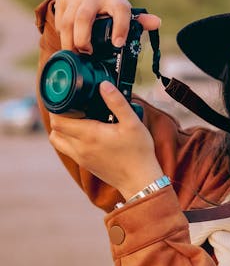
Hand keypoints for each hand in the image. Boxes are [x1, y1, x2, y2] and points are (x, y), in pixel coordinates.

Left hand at [48, 81, 163, 199]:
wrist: (139, 180)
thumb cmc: (138, 152)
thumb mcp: (132, 123)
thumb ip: (117, 102)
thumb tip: (104, 85)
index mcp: (89, 135)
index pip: (58, 120)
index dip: (58, 108)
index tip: (68, 99)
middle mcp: (80, 148)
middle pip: (55, 130)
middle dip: (59, 116)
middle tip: (72, 106)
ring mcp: (81, 158)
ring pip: (57, 141)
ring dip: (61, 129)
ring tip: (76, 119)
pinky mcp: (85, 164)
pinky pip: (67, 149)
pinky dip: (68, 139)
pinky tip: (84, 133)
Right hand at [54, 0, 160, 52]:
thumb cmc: (109, 8)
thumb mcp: (124, 14)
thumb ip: (140, 21)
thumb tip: (156, 22)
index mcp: (116, 0)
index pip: (121, 11)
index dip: (120, 27)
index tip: (118, 44)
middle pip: (84, 18)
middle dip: (83, 39)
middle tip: (87, 53)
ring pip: (68, 21)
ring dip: (70, 41)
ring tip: (75, 53)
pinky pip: (59, 19)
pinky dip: (62, 33)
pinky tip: (68, 40)